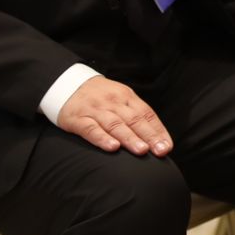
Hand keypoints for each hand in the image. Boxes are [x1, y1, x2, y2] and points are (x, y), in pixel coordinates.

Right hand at [56, 76, 172, 155]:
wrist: (67, 84)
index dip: (158, 131)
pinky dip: (102, 138)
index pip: (146, 114)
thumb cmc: (100, 97)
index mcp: (127, 97)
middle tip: (160, 150)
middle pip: (134, 120)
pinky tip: (112, 147)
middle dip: (149, 136)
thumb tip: (157, 137)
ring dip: (130, 138)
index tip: (167, 146)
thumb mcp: (120, 99)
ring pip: (115, 124)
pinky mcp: (78, 118)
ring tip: (142, 150)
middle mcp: (113, 102)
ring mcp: (95, 110)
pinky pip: (91, 129)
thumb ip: (136, 115)